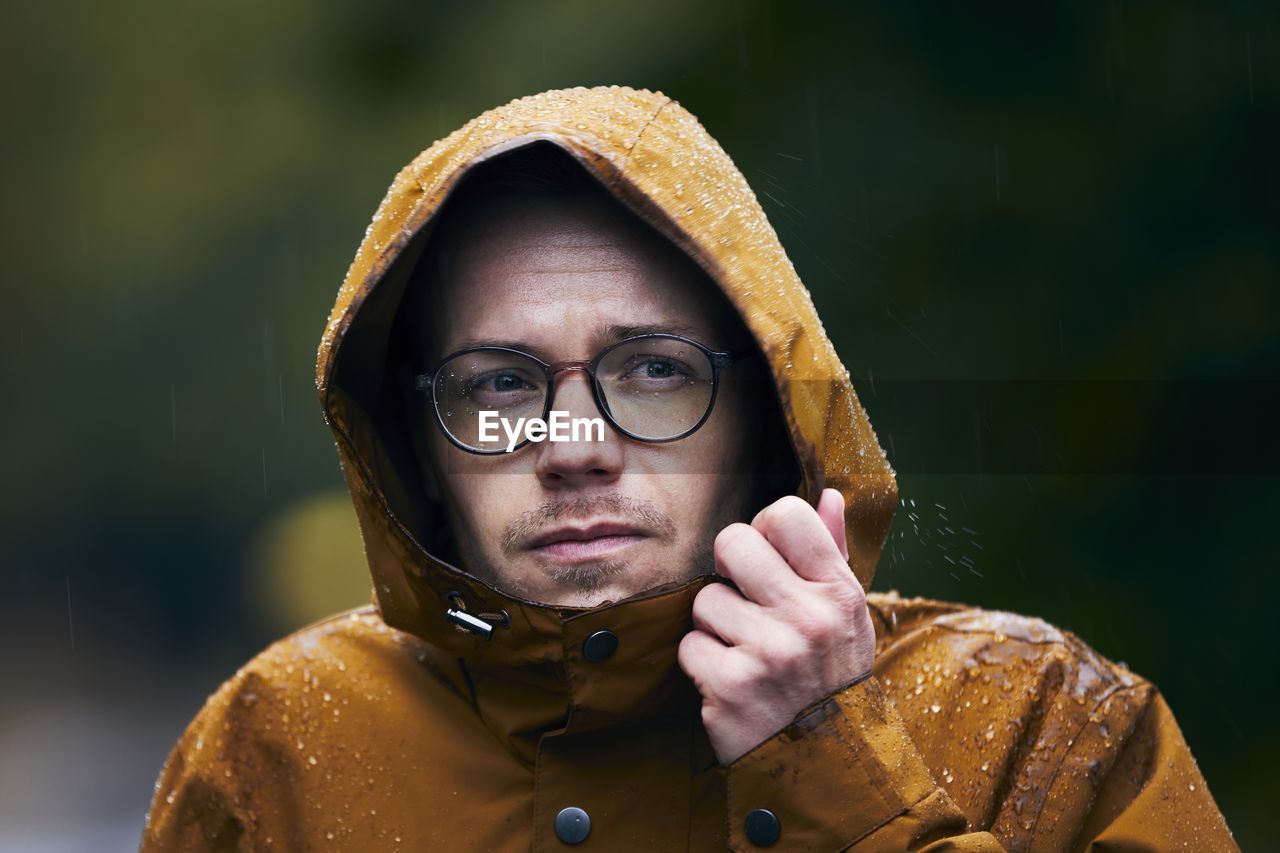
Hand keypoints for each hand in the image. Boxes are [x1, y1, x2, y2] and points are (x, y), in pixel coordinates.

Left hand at [677, 489, 875, 764]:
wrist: (828, 766)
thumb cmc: (830, 678)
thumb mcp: (848, 616)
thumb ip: (833, 552)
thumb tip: (825, 494)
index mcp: (839, 591)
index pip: (786, 514)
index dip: (765, 531)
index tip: (769, 560)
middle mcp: (808, 617)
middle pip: (732, 542)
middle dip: (729, 570)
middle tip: (746, 602)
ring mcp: (769, 652)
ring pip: (704, 599)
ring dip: (715, 626)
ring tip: (745, 652)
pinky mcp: (731, 686)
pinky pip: (689, 644)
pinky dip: (702, 664)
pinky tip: (731, 681)